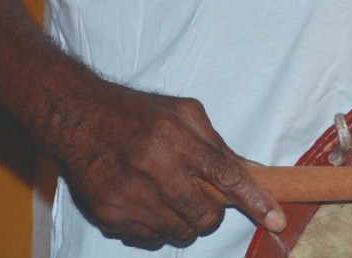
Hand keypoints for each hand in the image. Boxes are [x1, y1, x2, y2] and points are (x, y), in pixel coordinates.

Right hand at [47, 80, 283, 248]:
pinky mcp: (110, 216)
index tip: (276, 220)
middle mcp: (153, 168)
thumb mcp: (180, 111)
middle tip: (196, 194)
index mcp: (173, 137)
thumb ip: (215, 143)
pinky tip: (141, 201)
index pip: (225, 175)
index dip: (254, 201)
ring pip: (181, 233)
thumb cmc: (134, 112)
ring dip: (182, 220)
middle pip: (206, 216)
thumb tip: (251, 174)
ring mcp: (130, 197)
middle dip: (210, 212)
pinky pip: (150, 240)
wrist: (75, 118)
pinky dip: (154, 227)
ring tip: (164, 194)